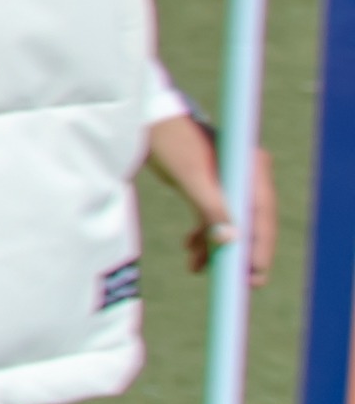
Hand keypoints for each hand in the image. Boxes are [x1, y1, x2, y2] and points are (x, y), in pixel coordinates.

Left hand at [154, 105, 272, 280]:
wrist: (141, 120)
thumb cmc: (169, 142)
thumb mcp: (190, 177)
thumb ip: (210, 207)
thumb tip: (231, 240)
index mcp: (249, 167)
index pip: (262, 214)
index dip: (260, 246)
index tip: (254, 275)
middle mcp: (243, 173)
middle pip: (250, 220)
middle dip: (243, 252)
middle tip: (241, 284)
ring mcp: (225, 178)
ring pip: (228, 221)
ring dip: (216, 246)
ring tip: (200, 270)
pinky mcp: (206, 182)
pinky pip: (211, 214)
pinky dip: (202, 234)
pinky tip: (190, 252)